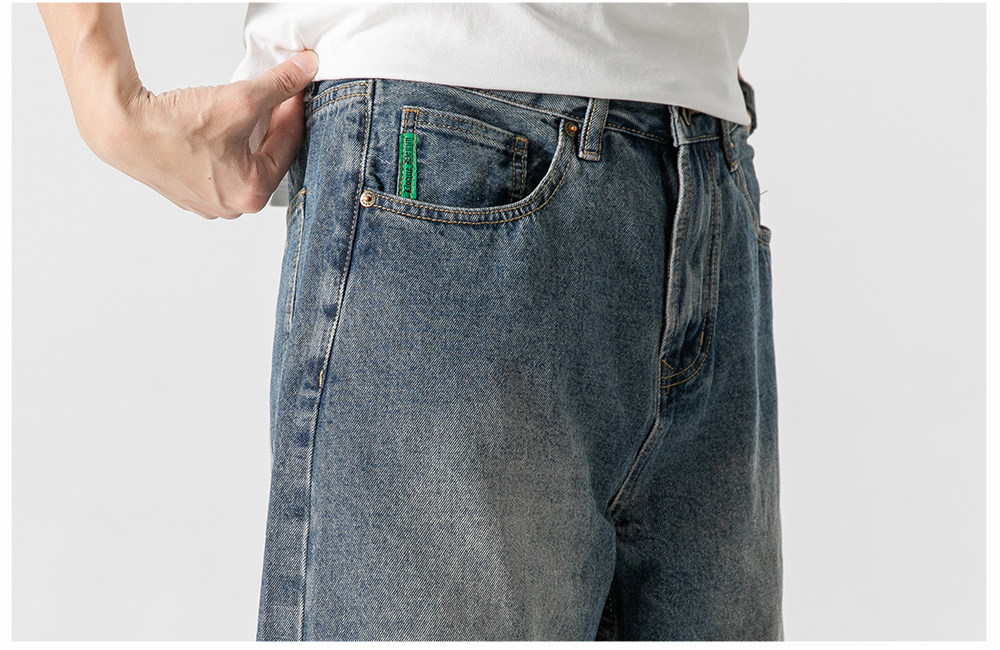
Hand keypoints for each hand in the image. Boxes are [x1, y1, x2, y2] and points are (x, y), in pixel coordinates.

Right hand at [92, 50, 318, 219]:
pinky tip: (218, 127)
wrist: (121, 127)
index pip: (289, 146)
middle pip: (267, 157)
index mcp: (251, 193)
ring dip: (249, 136)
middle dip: (272, 126)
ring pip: (243, 162)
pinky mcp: (187, 192)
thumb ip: (280, 84)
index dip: (294, 111)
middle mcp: (231, 207)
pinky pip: (218, 167)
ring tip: (246, 109)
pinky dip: (225, 147)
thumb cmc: (174, 125)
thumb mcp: (241, 99)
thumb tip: (306, 69)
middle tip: (274, 97)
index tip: (296, 89)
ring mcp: (207, 203)